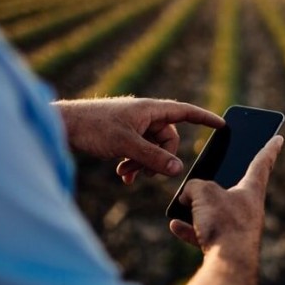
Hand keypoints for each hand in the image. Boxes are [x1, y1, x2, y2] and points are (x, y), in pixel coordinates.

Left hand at [52, 97, 223, 183]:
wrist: (62, 126)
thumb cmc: (93, 127)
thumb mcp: (126, 145)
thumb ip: (153, 158)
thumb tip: (178, 169)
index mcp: (150, 109)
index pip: (185, 112)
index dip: (204, 119)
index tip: (223, 125)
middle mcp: (144, 115)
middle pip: (168, 138)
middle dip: (160, 158)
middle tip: (144, 173)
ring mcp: (133, 125)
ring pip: (152, 147)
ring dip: (144, 164)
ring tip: (128, 175)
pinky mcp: (121, 134)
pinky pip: (139, 151)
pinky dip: (134, 163)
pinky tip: (123, 175)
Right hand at [169, 135, 283, 254]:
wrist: (228, 264)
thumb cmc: (223, 222)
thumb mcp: (203, 191)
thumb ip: (194, 186)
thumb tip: (188, 197)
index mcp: (252, 190)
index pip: (262, 162)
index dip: (269, 147)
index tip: (279, 137)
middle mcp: (248, 209)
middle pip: (233, 188)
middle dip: (217, 181)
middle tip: (211, 171)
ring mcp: (238, 229)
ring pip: (216, 212)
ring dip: (198, 209)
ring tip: (182, 204)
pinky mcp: (226, 247)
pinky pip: (205, 234)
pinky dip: (190, 229)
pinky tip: (175, 226)